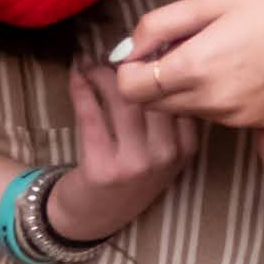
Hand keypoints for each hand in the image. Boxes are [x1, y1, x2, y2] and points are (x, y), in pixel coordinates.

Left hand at [41, 56, 196, 242]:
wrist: (94, 217)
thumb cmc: (128, 175)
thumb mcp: (162, 151)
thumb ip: (167, 117)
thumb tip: (158, 56)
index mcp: (187, 147)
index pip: (180, 94)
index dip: (160, 65)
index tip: (143, 46)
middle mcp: (167, 155)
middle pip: (152, 93)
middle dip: (129, 64)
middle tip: (112, 48)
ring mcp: (137, 163)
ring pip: (123, 99)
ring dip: (101, 73)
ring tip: (89, 60)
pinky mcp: (104, 167)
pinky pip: (92, 115)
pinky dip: (81, 89)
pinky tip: (76, 75)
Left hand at [109, 0, 263, 126]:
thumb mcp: (210, 0)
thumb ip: (157, 26)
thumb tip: (124, 51)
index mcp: (195, 68)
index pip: (130, 88)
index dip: (130, 68)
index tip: (148, 50)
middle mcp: (213, 102)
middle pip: (154, 104)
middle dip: (155, 79)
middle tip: (180, 47)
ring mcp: (239, 117)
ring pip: (188, 111)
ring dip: (187, 89)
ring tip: (218, 53)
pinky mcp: (260, 122)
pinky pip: (220, 115)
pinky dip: (218, 96)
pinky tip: (244, 67)